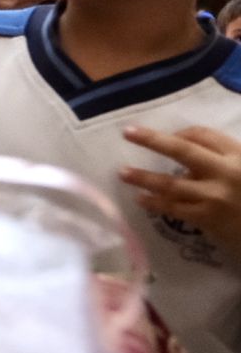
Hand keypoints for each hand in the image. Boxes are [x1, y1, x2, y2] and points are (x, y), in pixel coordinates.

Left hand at [122, 125, 240, 257]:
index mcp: (238, 155)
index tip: (165, 137)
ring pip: (172, 184)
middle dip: (153, 140)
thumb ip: (223, 159)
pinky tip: (141, 200)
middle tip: (129, 133)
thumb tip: (186, 156)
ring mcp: (216, 196)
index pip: (203, 135)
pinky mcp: (209, 219)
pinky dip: (155, 204)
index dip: (180, 134)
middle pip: (183, 150)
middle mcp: (226, 172)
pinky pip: (175, 209)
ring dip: (144, 177)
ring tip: (123, 173)